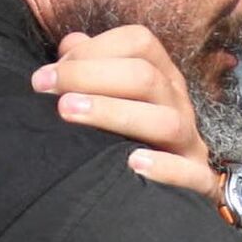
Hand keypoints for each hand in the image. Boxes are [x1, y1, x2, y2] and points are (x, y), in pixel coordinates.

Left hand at [30, 27, 219, 198]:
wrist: (160, 198)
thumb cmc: (124, 135)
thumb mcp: (110, 96)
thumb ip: (90, 67)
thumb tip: (70, 43)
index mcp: (162, 76)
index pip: (139, 43)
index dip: (93, 49)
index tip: (48, 73)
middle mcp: (178, 103)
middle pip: (146, 77)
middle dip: (89, 77)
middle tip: (44, 88)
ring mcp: (190, 142)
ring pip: (166, 121)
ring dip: (114, 113)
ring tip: (68, 113)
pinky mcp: (198, 181)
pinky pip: (193, 174)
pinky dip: (166, 169)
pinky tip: (132, 164)